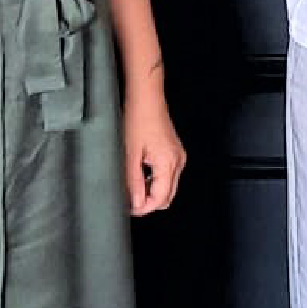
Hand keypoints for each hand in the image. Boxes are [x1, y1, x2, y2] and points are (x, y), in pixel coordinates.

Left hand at [123, 91, 185, 215]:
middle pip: (167, 196)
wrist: (145, 98)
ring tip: (132, 186)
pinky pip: (167, 175)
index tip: (129, 209)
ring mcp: (178, 156)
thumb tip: (135, 202)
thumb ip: (133, 182)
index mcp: (169, 163)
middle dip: (148, 202)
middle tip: (129, 200)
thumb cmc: (138, 119)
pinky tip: (140, 175)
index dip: (143, 208)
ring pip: (168, 187)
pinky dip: (155, 180)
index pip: (160, 199)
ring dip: (151, 191)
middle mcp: (178, 161)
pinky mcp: (174, 151)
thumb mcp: (130, 154)